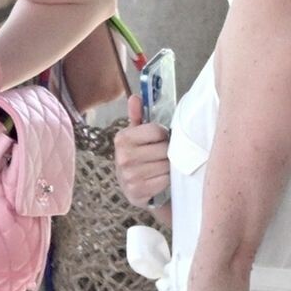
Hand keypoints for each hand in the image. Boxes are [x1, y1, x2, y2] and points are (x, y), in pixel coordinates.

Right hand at [115, 94, 170, 208]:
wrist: (132, 187)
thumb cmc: (138, 156)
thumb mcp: (136, 135)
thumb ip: (137, 116)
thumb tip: (135, 97)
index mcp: (122, 139)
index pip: (157, 131)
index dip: (163, 135)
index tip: (159, 140)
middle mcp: (123, 157)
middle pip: (164, 149)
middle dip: (167, 152)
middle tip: (161, 156)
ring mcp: (129, 176)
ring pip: (166, 165)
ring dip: (168, 167)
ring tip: (161, 167)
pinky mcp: (137, 192)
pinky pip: (164, 181)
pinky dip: (166, 180)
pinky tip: (159, 179)